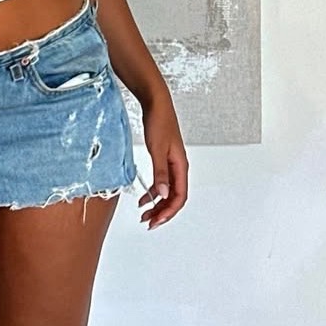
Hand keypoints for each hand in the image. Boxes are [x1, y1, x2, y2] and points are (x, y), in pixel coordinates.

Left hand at [138, 97, 187, 229]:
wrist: (155, 103)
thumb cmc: (159, 121)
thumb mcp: (157, 149)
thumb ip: (160, 173)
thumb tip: (162, 194)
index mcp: (181, 166)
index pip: (179, 197)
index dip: (168, 212)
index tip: (155, 221)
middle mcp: (178, 167)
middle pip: (174, 197)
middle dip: (162, 212)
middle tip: (147, 222)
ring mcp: (171, 163)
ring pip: (168, 191)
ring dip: (157, 204)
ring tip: (144, 213)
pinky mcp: (163, 158)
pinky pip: (162, 182)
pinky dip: (154, 192)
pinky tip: (144, 196)